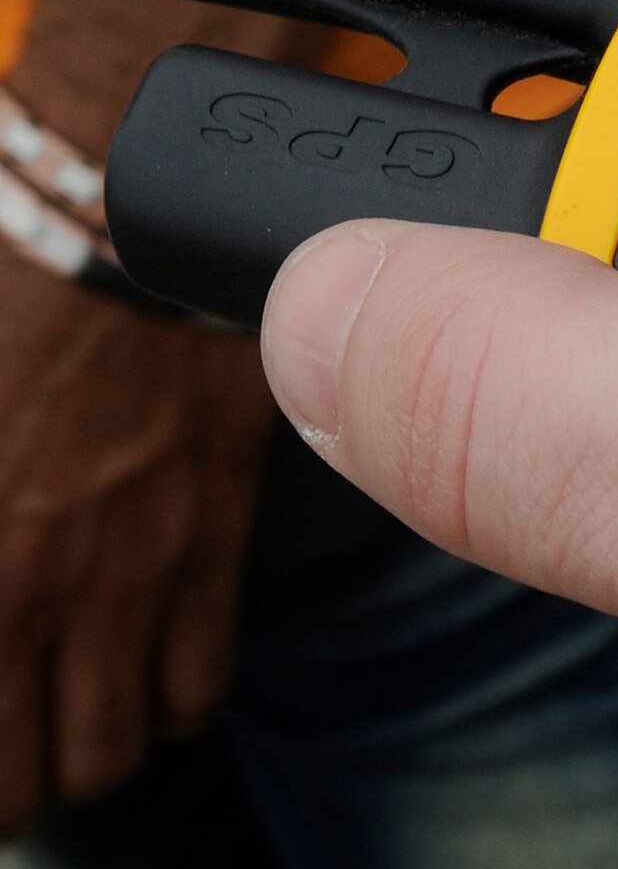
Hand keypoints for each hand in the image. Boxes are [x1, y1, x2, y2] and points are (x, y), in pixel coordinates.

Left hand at [0, 264, 270, 833]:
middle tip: (5, 758)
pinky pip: (199, 686)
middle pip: (24, 781)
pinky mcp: (211, 542)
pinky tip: (145, 675)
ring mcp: (129, 576)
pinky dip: (170, 703)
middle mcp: (34, 593)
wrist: (110, 218)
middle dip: (12, 783)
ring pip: (111, 751)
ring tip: (65, 725)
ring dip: (83, 751)